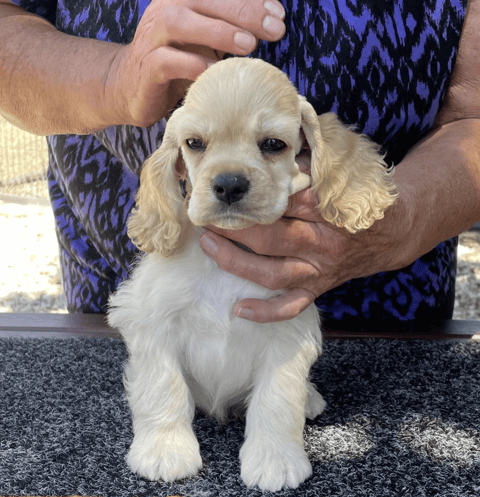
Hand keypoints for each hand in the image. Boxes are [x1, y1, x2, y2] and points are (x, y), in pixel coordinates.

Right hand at [104, 0, 285, 126]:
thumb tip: (270, 24)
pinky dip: (193, 65)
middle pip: (205, 0)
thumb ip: (229, 29)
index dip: (249, 1)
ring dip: (218, 31)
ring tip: (248, 44)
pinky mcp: (148, 65)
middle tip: (274, 28)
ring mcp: (153, 36)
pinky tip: (215, 71)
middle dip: (243, 12)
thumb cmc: (177, 62)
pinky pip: (169, 61)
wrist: (132, 87)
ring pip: (182, 22)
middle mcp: (166, 9)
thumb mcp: (205, 40)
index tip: (279, 15)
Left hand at [198, 154, 413, 322]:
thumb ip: (308, 162)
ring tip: (209, 247)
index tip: (225, 188)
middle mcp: (323, 243)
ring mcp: (320, 269)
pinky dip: (266, 312)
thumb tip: (271, 146)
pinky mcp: (319, 287)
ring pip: (273, 274)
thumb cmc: (359, 196)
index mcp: (328, 210)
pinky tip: (239, 310)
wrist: (393, 231)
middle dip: (235, 229)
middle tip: (208, 217)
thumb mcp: (342, 172)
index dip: (251, 197)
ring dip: (237, 263)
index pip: (283, 204)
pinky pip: (291, 306)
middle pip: (271, 239)